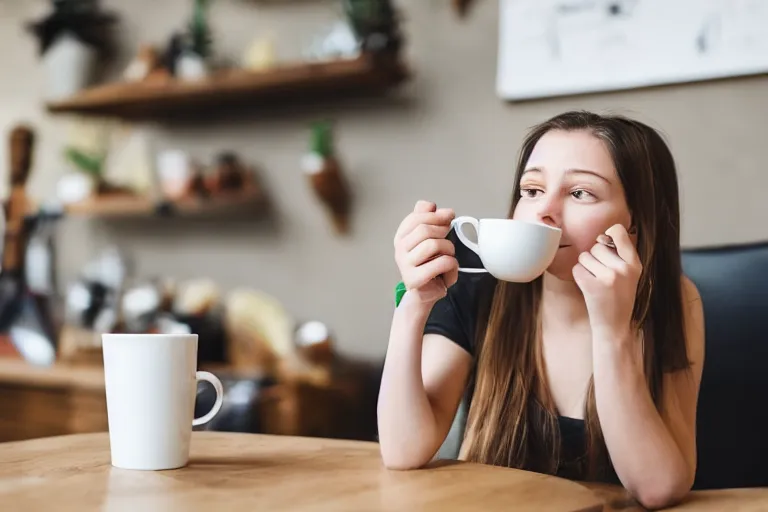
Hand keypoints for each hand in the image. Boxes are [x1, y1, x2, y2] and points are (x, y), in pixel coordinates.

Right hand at [394, 200, 457, 304]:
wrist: (425, 292)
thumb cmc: (429, 264)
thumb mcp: (428, 239)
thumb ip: (427, 219)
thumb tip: (430, 205)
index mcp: (401, 236)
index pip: (416, 216)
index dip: (436, 215)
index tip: (448, 216)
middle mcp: (399, 249)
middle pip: (424, 229)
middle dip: (443, 232)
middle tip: (449, 241)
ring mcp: (405, 264)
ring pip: (433, 245)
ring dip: (449, 249)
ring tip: (448, 257)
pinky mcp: (414, 279)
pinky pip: (441, 263)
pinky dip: (452, 265)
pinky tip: (448, 270)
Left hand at [572, 224, 641, 338]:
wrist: (614, 326)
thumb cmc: (619, 298)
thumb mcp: (629, 275)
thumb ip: (620, 255)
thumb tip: (602, 235)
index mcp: (635, 264)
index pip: (619, 232)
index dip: (608, 234)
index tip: (605, 241)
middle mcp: (623, 268)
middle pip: (596, 246)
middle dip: (594, 257)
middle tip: (602, 275)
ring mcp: (608, 277)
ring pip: (584, 256)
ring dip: (585, 267)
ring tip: (597, 282)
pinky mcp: (592, 286)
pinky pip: (576, 269)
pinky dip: (578, 276)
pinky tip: (589, 287)